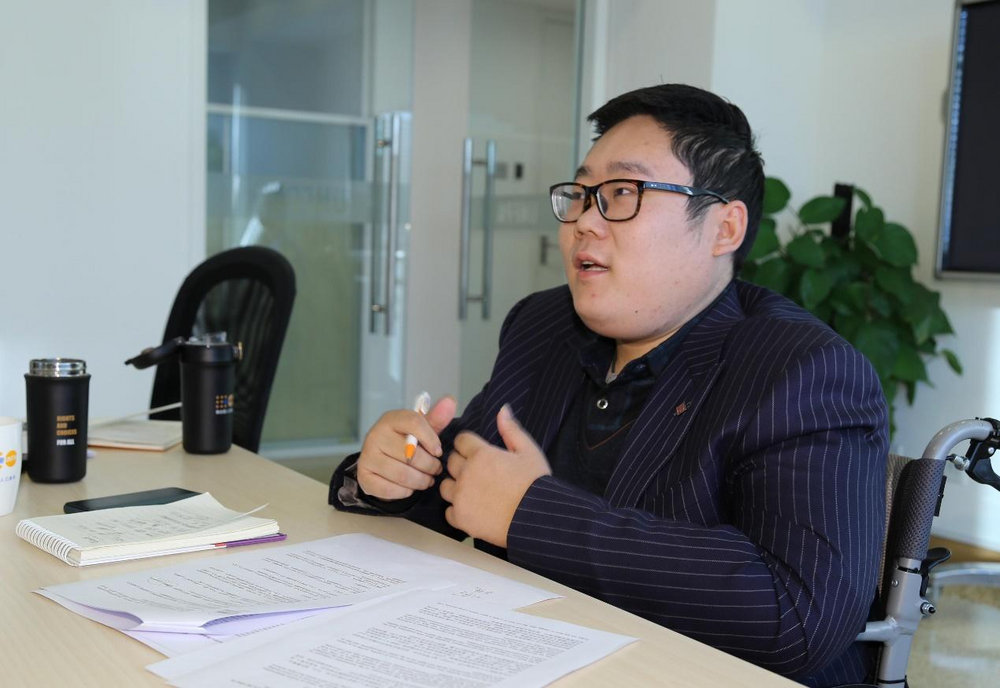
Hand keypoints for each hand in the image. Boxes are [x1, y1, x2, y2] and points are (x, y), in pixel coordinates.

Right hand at [356, 396, 457, 499]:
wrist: (380, 461)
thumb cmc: (404, 443)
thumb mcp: (421, 430)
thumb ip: (436, 418)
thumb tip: (450, 400)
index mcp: (391, 419)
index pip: (414, 423)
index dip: (431, 439)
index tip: (438, 451)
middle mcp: (375, 435)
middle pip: (411, 454)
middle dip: (430, 466)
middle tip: (436, 470)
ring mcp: (367, 456)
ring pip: (402, 474)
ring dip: (420, 481)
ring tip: (427, 480)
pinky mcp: (364, 476)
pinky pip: (390, 489)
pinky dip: (405, 492)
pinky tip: (410, 488)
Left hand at [439, 405, 550, 546]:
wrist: (537, 519)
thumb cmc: (535, 484)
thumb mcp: (529, 451)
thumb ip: (511, 430)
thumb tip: (502, 409)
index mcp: (481, 454)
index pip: (461, 440)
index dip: (470, 445)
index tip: (479, 453)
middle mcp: (466, 474)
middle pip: (451, 461)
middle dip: (462, 464)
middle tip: (479, 473)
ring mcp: (461, 497)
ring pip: (445, 486)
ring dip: (456, 487)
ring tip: (473, 492)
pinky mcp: (461, 518)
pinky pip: (448, 511)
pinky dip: (458, 510)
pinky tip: (473, 510)